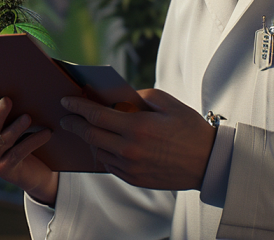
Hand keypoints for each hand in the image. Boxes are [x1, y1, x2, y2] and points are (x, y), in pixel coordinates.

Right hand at [0, 93, 58, 204]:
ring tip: (27, 118)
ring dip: (16, 127)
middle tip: (8, 100)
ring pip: (3, 140)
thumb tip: (18, 91)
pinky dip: (33, 140)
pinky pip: (18, 152)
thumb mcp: (11, 125)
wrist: (32, 172)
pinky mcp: (3, 170)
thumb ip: (8, 113)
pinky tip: (46, 133)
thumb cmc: (21, 141)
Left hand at [59, 88, 216, 190]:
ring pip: (98, 151)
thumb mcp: (168, 103)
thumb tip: (118, 96)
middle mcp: (130, 149)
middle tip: (66, 117)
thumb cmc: (189, 129)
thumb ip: (140, 95)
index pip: (96, 114)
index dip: (77, 106)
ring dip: (89, 139)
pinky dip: (104, 153)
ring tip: (86, 129)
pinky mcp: (133, 178)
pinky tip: (105, 144)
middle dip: (74, 124)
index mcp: (137, 127)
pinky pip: (109, 164)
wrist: (207, 163)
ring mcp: (130, 167)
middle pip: (90, 135)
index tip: (66, 100)